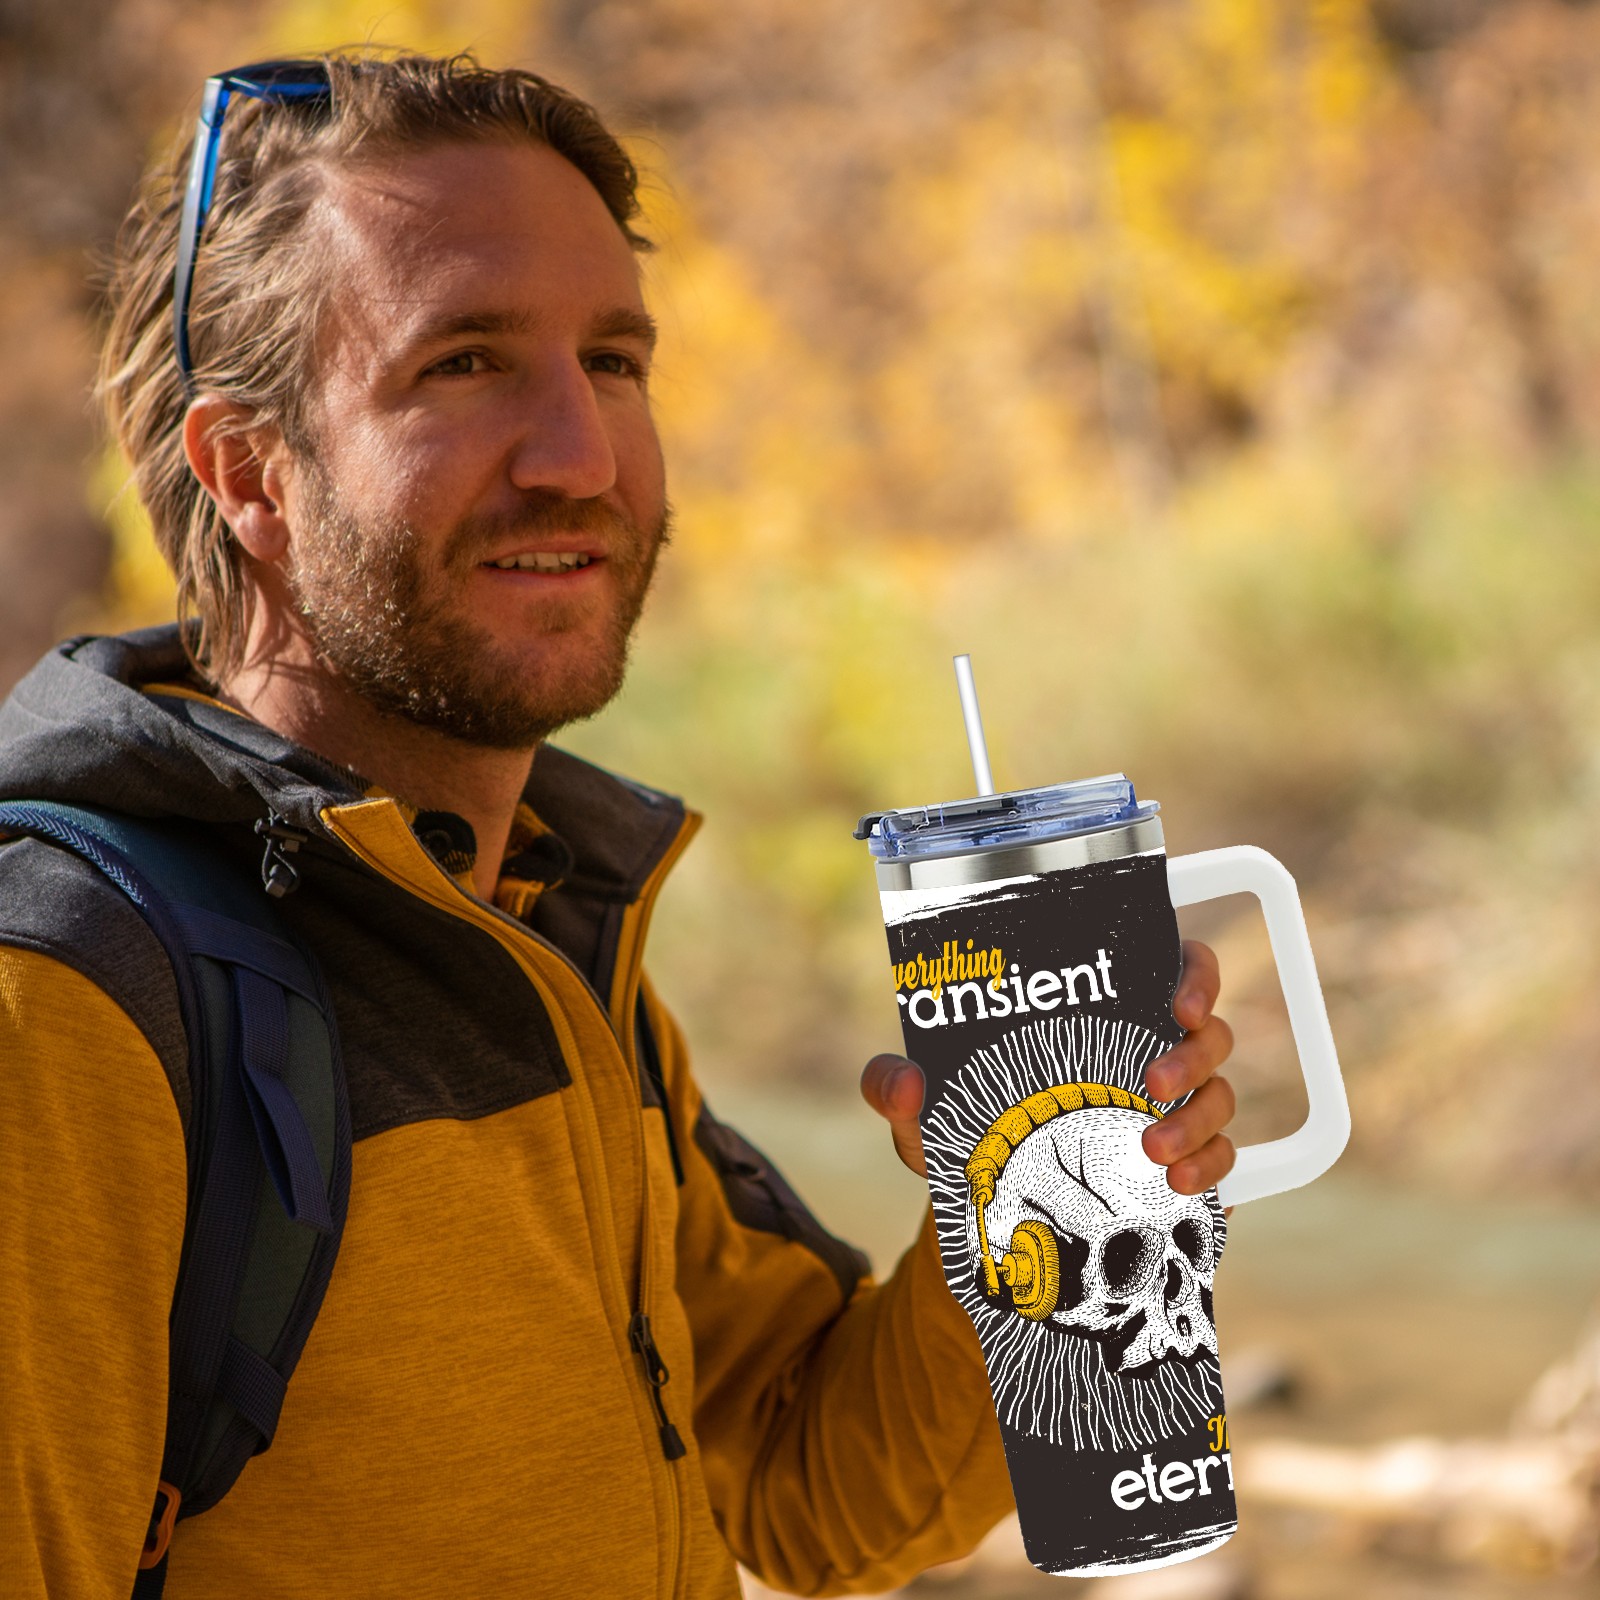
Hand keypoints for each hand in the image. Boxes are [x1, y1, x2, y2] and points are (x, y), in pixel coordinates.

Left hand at [859, 938, 1236, 1196]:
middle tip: (1151, 1084)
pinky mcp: (1184, 1162)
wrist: (984, 1206)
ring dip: (1199, 1120)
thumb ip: (895, 1090)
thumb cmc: (962, 1131)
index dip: (1193, 973)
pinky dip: (1212, 1168)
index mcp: (1102, 1012)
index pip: (1174, 965)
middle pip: (1210, 1032)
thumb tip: (904, 1084)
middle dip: (1192, 1055)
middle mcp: (1150, 1049)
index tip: (1176, 1001)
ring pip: (1222, 1095)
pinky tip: (1177, 1185)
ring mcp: (1176, 1108)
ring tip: (1153, 1152)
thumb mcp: (922, 1111)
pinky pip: (1226, 1158)